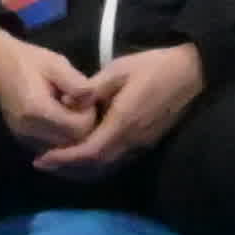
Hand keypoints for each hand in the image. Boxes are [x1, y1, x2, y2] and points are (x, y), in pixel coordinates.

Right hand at [0, 21, 86, 150]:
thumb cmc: (28, 61)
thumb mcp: (56, 64)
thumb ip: (77, 83)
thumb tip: (92, 101)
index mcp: (38, 109)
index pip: (79, 128)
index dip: (89, 114)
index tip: (84, 99)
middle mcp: (29, 129)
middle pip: (72, 142)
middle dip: (82, 126)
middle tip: (79, 106)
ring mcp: (24, 138)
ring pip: (62, 149)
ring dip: (71, 134)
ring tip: (69, 112)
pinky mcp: (23, 141)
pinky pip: (51, 148)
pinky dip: (60, 138)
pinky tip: (58, 120)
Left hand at [40, 42, 204, 174]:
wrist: (192, 72)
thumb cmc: (154, 66)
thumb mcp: (118, 69)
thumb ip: (91, 89)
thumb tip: (66, 104)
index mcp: (123, 123)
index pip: (88, 152)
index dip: (64, 159)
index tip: (41, 160)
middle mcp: (132, 140)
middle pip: (96, 166)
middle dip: (68, 168)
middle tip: (44, 163)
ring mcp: (142, 144)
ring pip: (107, 166)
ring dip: (82, 168)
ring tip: (60, 162)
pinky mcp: (148, 142)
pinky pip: (118, 160)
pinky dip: (98, 163)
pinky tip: (85, 154)